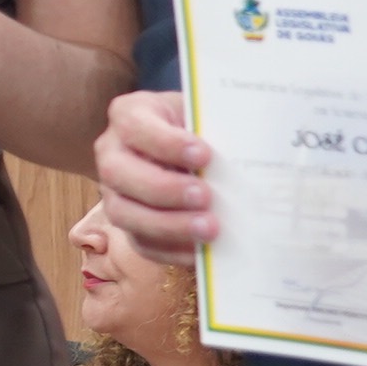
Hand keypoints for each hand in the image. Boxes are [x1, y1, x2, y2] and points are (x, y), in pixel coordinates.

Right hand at [96, 89, 214, 254]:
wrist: (197, 154)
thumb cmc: (203, 131)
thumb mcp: (207, 117)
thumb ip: (219, 129)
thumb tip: (254, 147)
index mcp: (130, 115)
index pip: (133, 126)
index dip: (165, 143)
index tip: (204, 155)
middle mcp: (112, 153)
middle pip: (117, 172)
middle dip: (162, 188)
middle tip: (205, 196)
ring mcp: (115, 192)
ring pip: (123, 212)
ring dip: (167, 224)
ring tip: (209, 228)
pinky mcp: (129, 224)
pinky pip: (141, 243)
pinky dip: (171, 249)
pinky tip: (201, 250)